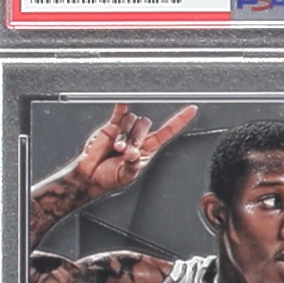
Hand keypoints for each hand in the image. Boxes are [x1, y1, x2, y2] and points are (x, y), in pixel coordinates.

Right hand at [73, 102, 197, 199]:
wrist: (91, 175)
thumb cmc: (110, 178)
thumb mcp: (126, 176)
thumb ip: (132, 166)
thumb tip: (134, 154)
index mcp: (148, 149)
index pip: (168, 131)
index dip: (180, 120)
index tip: (191, 109)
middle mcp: (138, 137)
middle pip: (146, 124)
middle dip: (137, 137)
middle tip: (126, 152)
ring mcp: (125, 130)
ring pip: (132, 120)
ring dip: (125, 134)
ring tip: (116, 148)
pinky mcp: (111, 126)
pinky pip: (119, 112)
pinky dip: (121, 107)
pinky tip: (122, 104)